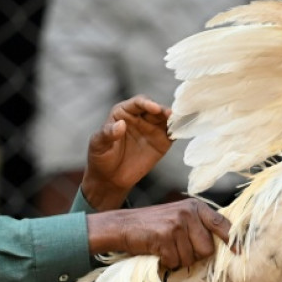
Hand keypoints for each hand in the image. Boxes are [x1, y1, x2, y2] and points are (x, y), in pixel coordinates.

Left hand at [82, 95, 172, 210]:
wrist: (110, 179)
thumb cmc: (101, 157)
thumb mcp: (98, 145)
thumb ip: (107, 134)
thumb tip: (120, 124)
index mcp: (123, 112)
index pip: (138, 103)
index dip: (146, 103)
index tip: (153, 108)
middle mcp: (140, 117)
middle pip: (155, 108)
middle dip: (163, 109)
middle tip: (170, 114)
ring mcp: (152, 129)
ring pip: (166, 119)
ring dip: (174, 118)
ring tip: (178, 122)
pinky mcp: (162, 142)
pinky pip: (173, 133)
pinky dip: (179, 130)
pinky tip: (183, 130)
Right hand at [86, 199, 231, 269]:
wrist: (123, 225)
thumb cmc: (153, 225)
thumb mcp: (179, 218)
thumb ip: (199, 227)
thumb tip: (221, 247)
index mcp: (195, 207)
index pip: (222, 223)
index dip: (231, 240)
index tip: (238, 252)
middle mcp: (189, 213)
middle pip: (207, 249)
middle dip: (194, 255)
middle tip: (178, 248)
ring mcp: (177, 224)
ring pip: (191, 258)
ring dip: (178, 259)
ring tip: (166, 247)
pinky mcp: (165, 236)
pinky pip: (175, 261)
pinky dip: (167, 262)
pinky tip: (158, 251)